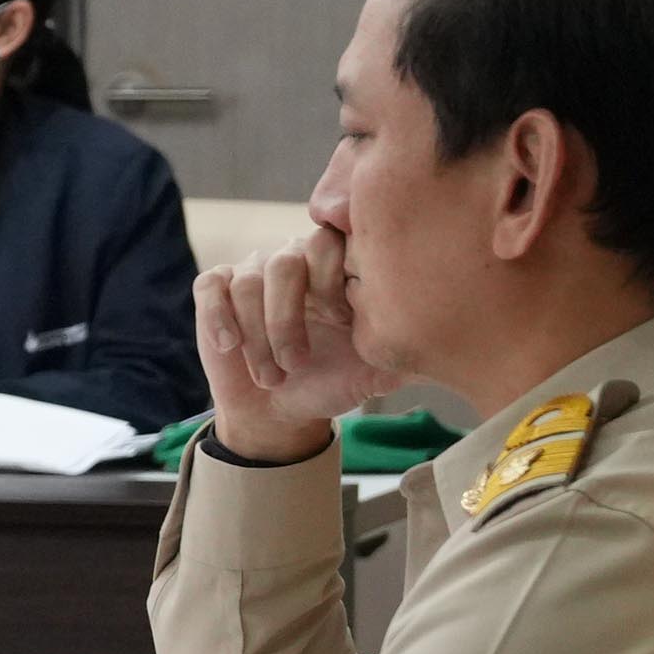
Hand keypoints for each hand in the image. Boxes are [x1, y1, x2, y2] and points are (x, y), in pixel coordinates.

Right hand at [193, 222, 381, 454]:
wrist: (278, 411)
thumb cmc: (330, 384)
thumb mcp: (374, 371)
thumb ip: (401, 349)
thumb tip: (441, 341)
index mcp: (335, 270)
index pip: (333, 242)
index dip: (333, 279)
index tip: (341, 321)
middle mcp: (294, 262)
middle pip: (286, 261)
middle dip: (287, 319)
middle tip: (298, 362)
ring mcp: (252, 273)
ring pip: (248, 282)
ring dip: (258, 338)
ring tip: (272, 376)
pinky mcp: (216, 291)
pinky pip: (211, 287)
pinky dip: (219, 318)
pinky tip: (232, 347)